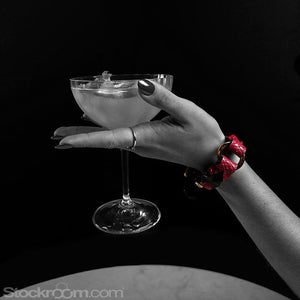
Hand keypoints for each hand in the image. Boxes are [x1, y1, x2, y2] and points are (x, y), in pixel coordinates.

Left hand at [54, 80, 224, 170]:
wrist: (211, 155)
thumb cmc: (202, 135)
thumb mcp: (186, 112)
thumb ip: (162, 98)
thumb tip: (140, 85)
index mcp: (146, 137)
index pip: (108, 138)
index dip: (84, 139)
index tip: (62, 141)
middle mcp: (140, 144)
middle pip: (104, 139)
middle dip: (80, 135)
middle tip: (56, 134)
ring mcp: (143, 145)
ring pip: (112, 138)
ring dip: (92, 132)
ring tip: (72, 126)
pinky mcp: (148, 143)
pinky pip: (122, 136)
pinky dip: (107, 130)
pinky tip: (101, 124)